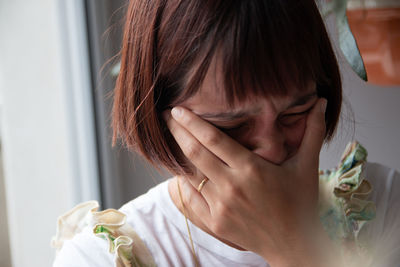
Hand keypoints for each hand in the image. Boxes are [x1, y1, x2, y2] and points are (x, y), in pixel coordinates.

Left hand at [165, 98, 333, 265]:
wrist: (294, 244)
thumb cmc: (301, 203)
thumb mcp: (308, 166)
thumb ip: (313, 132)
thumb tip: (322, 102)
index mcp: (252, 169)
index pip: (213, 138)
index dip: (191, 121)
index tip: (177, 109)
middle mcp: (232, 186)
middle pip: (194, 152)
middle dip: (176, 130)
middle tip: (165, 116)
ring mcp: (221, 206)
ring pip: (189, 173)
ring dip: (176, 153)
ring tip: (169, 138)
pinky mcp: (214, 222)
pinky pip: (190, 197)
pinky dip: (182, 181)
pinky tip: (179, 169)